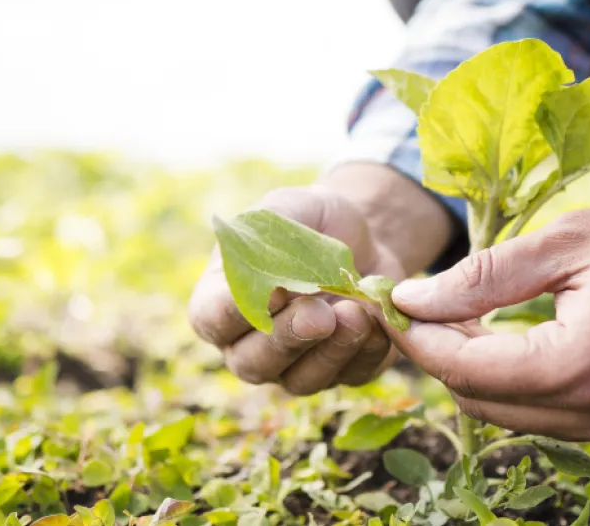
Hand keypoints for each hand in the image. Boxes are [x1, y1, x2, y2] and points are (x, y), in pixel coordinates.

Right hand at [189, 185, 402, 394]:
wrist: (365, 237)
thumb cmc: (312, 222)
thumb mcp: (288, 208)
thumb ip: (268, 236)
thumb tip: (271, 284)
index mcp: (223, 300)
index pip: (212, 320)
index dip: (235, 312)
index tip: (271, 291)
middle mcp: (251, 343)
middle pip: (253, 363)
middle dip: (288, 339)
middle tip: (320, 313)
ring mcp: (295, 364)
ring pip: (301, 380)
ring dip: (330, 351)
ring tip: (355, 313)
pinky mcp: (343, 371)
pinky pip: (351, 375)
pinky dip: (367, 351)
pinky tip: (377, 320)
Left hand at [387, 196, 589, 442]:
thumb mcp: (570, 242)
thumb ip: (485, 276)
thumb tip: (413, 298)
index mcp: (576, 367)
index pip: (464, 369)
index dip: (417, 336)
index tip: (391, 302)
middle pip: (480, 402)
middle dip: (441, 356)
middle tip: (422, 306)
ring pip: (512, 415)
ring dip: (478, 372)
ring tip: (466, 316)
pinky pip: (551, 416)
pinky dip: (520, 383)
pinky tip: (515, 338)